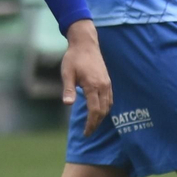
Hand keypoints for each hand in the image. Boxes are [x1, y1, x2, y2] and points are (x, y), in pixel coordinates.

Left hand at [61, 21, 112, 137]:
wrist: (85, 43)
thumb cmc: (74, 58)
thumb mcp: (67, 73)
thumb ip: (68, 89)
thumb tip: (67, 104)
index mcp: (93, 85)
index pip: (94, 111)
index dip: (91, 124)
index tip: (85, 133)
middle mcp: (103, 86)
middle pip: (103, 111)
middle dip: (96, 123)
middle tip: (88, 132)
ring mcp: (107, 83)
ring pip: (108, 106)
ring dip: (101, 117)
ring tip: (92, 124)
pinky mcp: (108, 81)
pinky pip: (109, 99)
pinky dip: (104, 108)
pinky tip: (98, 111)